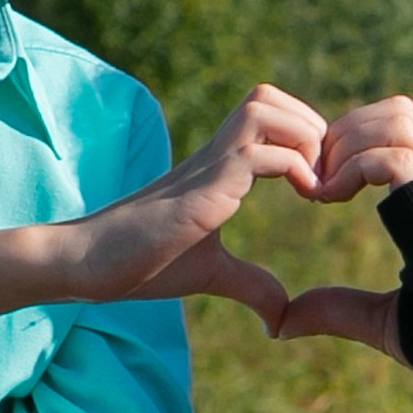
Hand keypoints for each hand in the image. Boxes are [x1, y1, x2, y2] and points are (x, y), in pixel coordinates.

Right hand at [65, 86, 328, 328]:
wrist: (88, 263)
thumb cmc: (141, 262)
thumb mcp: (211, 273)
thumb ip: (250, 284)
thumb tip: (282, 317)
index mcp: (220, 167)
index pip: (269, 113)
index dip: (304, 136)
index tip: (321, 183)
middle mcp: (216, 154)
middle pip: (269, 96)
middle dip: (311, 126)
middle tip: (324, 177)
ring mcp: (209, 165)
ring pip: (264, 106)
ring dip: (303, 136)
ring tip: (314, 184)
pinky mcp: (204, 186)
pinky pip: (257, 151)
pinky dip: (294, 166)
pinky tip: (304, 198)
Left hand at [275, 99, 412, 357]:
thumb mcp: (376, 319)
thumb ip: (333, 310)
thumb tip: (281, 325)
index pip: (401, 129)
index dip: (354, 141)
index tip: (321, 182)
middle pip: (398, 111)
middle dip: (347, 132)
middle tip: (315, 175)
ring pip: (396, 120)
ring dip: (348, 143)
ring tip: (323, 187)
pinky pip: (392, 154)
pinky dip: (353, 166)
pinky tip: (331, 197)